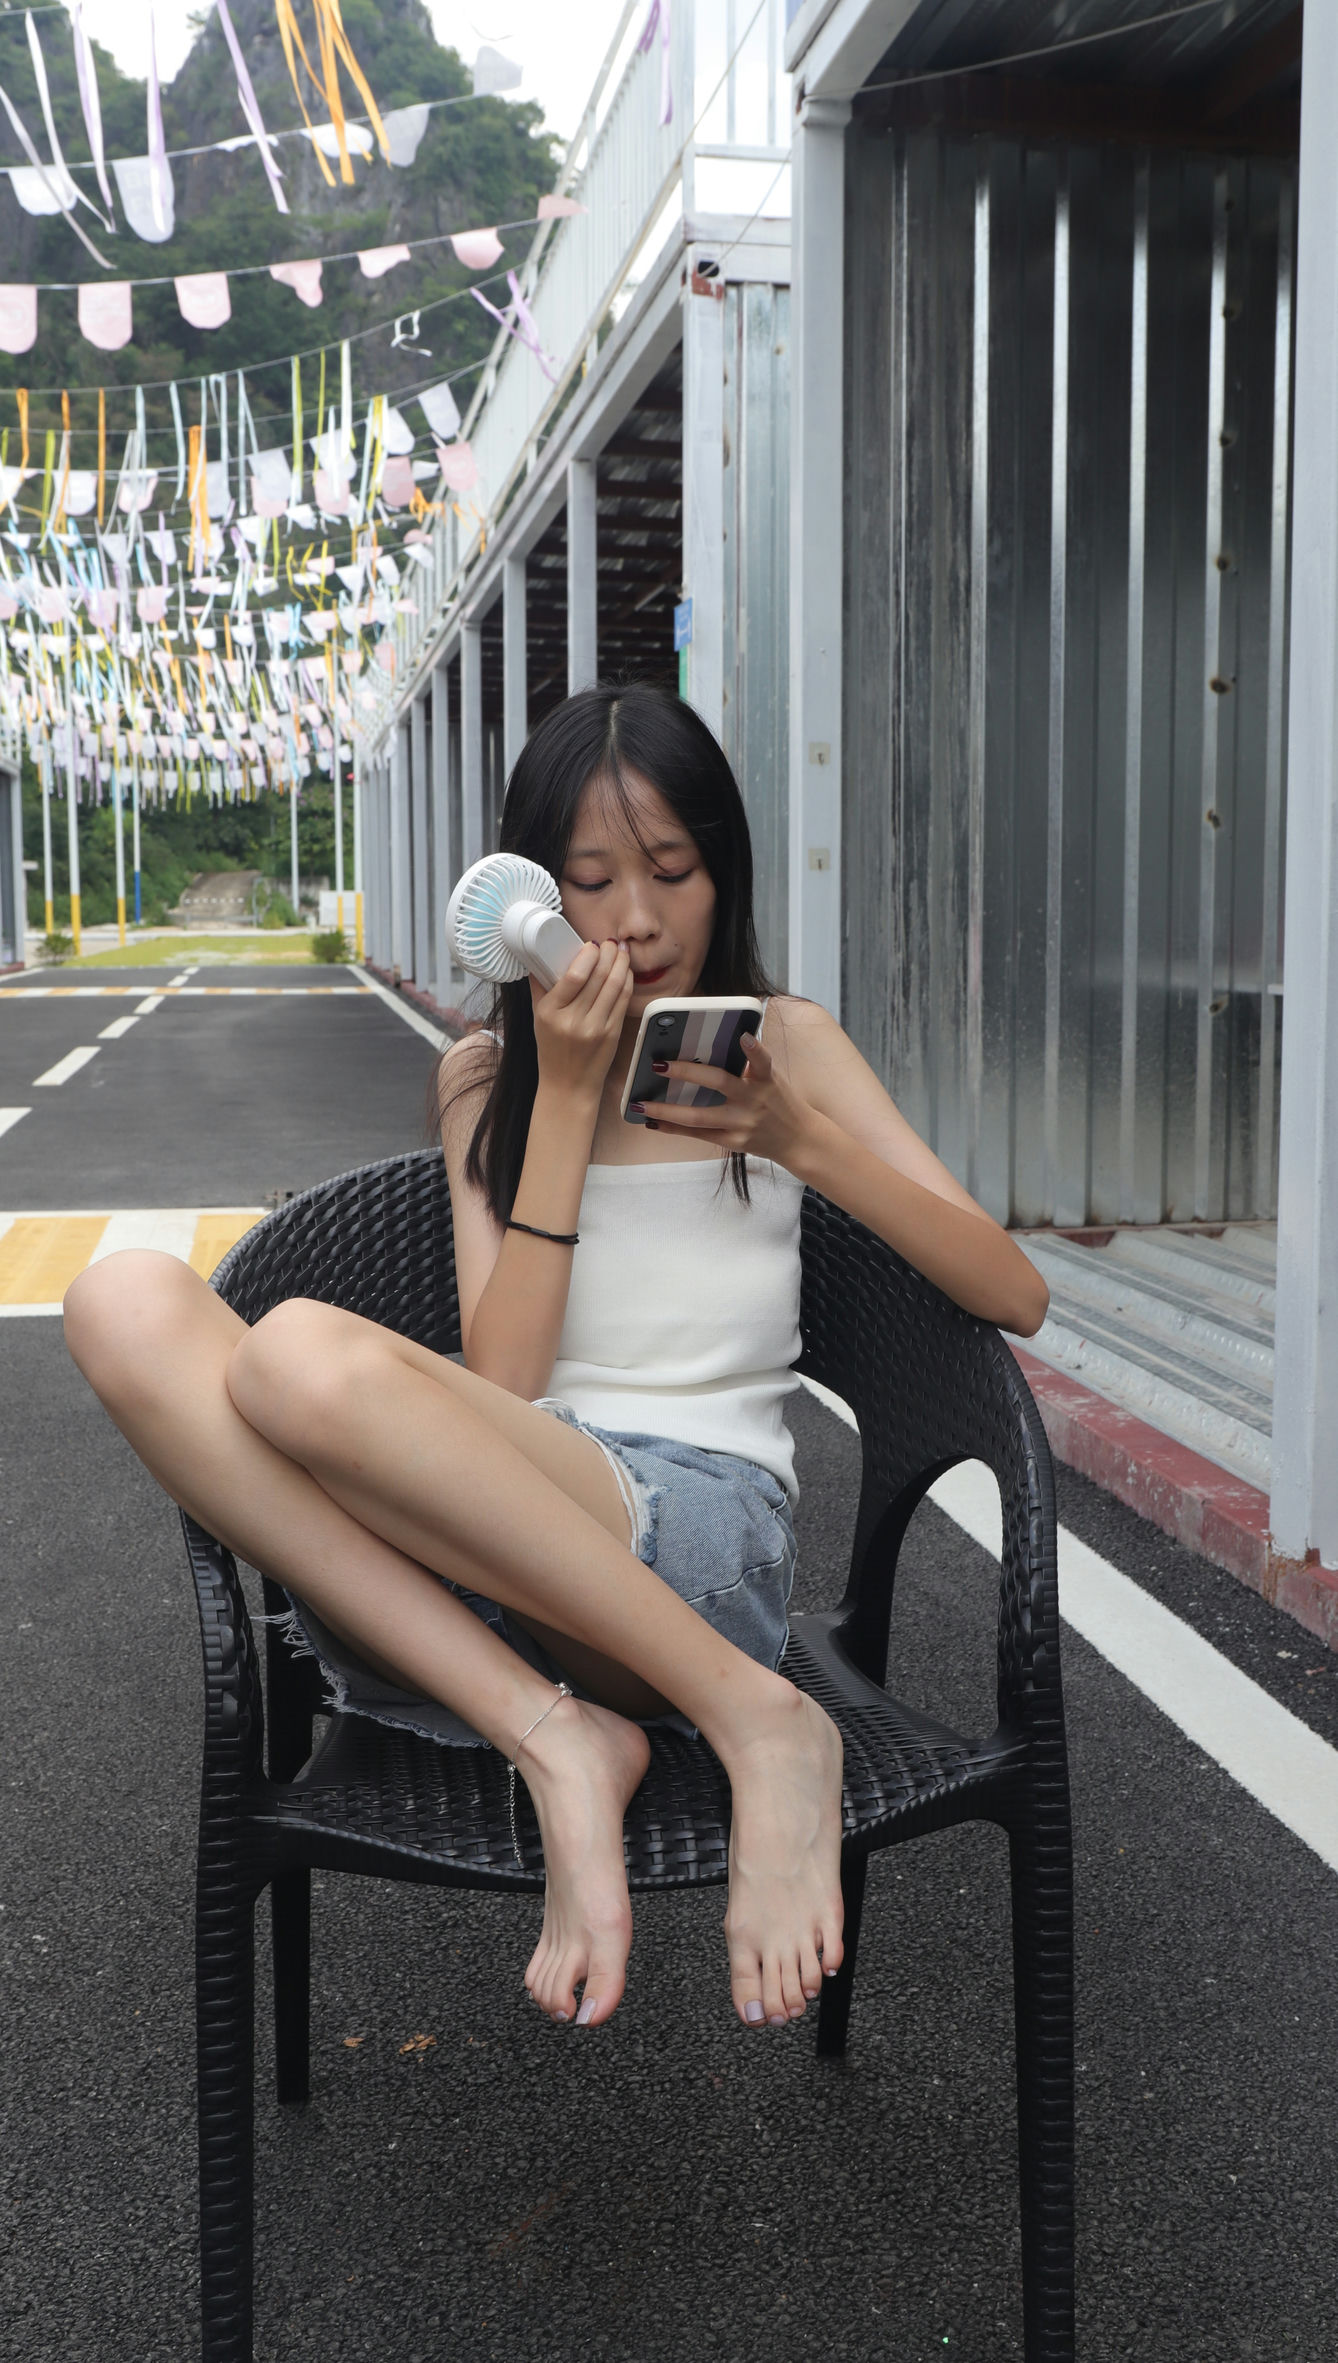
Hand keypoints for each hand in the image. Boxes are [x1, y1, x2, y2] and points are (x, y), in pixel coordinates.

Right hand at [530, 937, 632, 1103]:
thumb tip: (540, 956)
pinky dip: (627, 981)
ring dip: (622, 963)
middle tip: (611, 942)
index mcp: (551, 1012)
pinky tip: (626, 971)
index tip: (592, 944)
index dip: (588, 955)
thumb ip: (540, 987)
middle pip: (598, 977)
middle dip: (609, 953)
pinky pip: (623, 1000)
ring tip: (622, 950)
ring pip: (615, 986)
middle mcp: (573, 1020)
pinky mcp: (613, 1034)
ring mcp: (596, 1028)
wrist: (568, 1085)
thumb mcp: (538, 1018)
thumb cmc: (551, 1050)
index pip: (574, 976)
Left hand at [631, 1033, 815, 1168]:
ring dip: (667, 1111)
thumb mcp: (772, 1079)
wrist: (799, 1139)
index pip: (762, 1061)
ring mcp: (742, 1123)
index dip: (753, 1048)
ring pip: (700, 1117)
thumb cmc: (780, 1102)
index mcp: (766, 1079)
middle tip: (658, 1065)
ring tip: (641, 1104)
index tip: (743, 1036)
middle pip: (719, 1083)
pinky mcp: (734, 1142)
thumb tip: (719, 1042)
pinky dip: (674, 1128)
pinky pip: (699, 1135)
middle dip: (687, 1072)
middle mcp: (754, 1100)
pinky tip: (653, 1122)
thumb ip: (750, 1064)